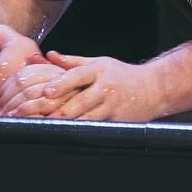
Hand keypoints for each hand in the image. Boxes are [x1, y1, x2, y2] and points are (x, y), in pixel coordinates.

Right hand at [0, 18, 61, 106]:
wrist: (26, 107)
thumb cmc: (6, 86)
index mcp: (17, 40)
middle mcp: (29, 44)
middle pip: (8, 39)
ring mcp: (35, 55)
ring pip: (15, 49)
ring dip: (6, 56)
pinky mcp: (38, 66)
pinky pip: (22, 58)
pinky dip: (14, 63)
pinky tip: (8, 75)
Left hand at [0, 53, 169, 123]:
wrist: (153, 88)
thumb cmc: (120, 75)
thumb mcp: (98, 63)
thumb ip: (71, 62)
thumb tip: (48, 55)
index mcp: (97, 70)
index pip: (77, 75)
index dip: (61, 84)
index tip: (46, 91)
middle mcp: (104, 87)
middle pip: (79, 102)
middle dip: (57, 111)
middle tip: (38, 118)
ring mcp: (111, 105)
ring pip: (86, 118)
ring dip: (67, 124)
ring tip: (48, 130)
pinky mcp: (117, 120)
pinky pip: (96, 127)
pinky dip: (82, 131)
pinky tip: (68, 137)